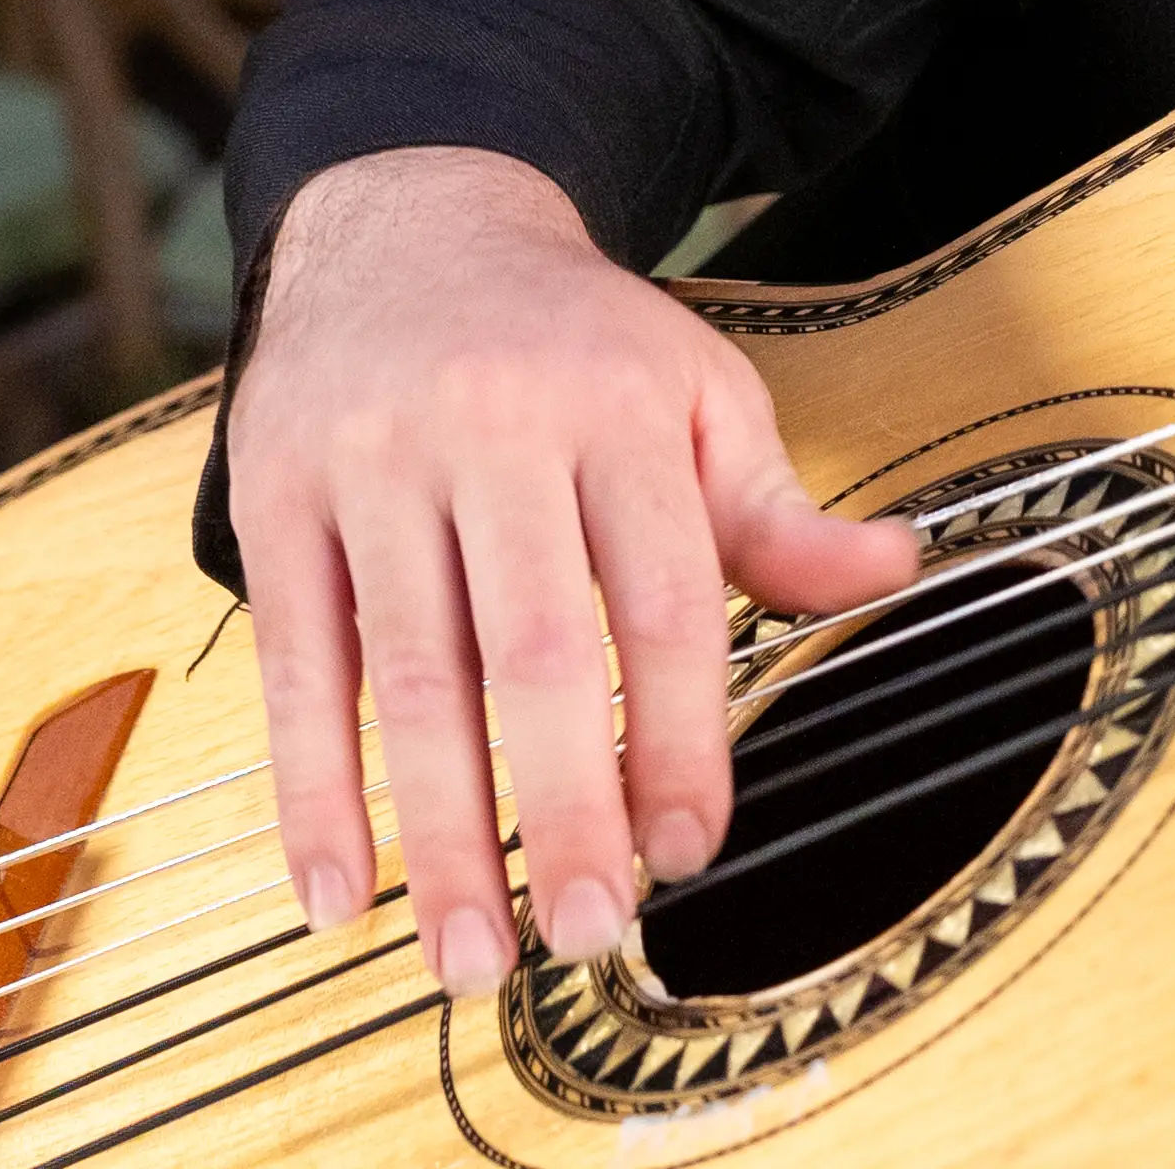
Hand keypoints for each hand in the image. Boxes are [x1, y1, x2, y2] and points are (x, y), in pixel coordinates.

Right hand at [227, 149, 917, 995]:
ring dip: (440, 830)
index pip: (665, 592)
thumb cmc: (578, 340)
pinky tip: (337, 890)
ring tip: (471, 953)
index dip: (683, 729)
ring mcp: (382, 462)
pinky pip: (299, 660)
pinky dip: (311, 788)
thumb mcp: (697, 392)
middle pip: (540, 647)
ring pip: (415, 672)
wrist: (416, 221)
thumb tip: (894, 573)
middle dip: (566, 803)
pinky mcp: (280, 493)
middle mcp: (501, 430)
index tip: (693, 845)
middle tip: (587, 931)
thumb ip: (776, 507)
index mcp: (624, 408)